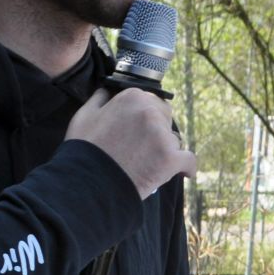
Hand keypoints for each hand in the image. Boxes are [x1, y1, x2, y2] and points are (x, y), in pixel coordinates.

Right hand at [65, 85, 196, 198]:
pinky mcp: (170, 159)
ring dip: (165, 151)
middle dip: (157, 132)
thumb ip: (101, 98)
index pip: (153, 102)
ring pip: (174, 141)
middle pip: (166, 120)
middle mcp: (150, 112)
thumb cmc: (85, 150)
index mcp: (133, 98)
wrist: (88, 184)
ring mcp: (162, 136)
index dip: (146, 117)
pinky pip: (188, 161)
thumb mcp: (85, 115)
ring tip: (147, 164)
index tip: (139, 131)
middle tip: (143, 148)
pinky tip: (184, 172)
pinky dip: (186, 168)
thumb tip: (108, 90)